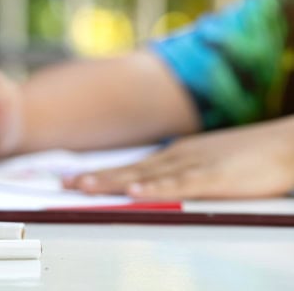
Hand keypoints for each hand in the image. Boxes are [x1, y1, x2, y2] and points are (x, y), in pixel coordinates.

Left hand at [63, 118, 293, 198]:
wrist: (286, 144)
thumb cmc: (249, 156)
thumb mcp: (207, 165)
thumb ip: (182, 175)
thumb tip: (155, 187)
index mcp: (175, 155)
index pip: (131, 167)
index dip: (102, 174)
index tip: (74, 180)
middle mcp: (178, 157)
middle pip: (130, 170)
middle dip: (96, 178)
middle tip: (65, 185)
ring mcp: (194, 165)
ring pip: (146, 176)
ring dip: (114, 182)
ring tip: (85, 187)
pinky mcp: (214, 177)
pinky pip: (180, 185)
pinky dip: (155, 189)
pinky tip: (135, 193)